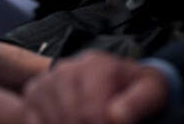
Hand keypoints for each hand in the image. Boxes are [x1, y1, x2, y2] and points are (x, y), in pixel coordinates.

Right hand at [21, 51, 169, 123]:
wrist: (122, 82)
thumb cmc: (138, 91)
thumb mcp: (152, 93)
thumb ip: (138, 104)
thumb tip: (116, 117)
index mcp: (98, 65)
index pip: (90, 112)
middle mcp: (68, 68)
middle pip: (69, 117)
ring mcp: (48, 79)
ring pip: (49, 120)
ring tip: (87, 122)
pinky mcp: (35, 92)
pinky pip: (31, 119)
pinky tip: (69, 121)